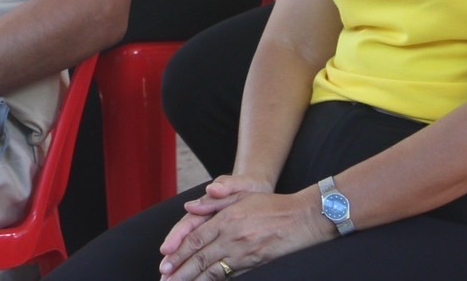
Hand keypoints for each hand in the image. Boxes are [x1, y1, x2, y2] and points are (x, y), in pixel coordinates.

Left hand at [158, 187, 329, 278]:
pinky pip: (229, 274)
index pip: (195, 239)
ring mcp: (243, 253)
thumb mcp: (241, 194)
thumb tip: (189, 207)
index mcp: (226, 219)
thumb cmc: (270, 204)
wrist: (301, 218)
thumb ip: (214, 202)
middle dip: (180, 271)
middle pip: (200, 258)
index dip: (179, 252)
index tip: (165, 263)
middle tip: (165, 280)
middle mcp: (232, 237)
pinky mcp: (253, 263)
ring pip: (212, 271)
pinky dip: (213, 280)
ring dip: (193, 280)